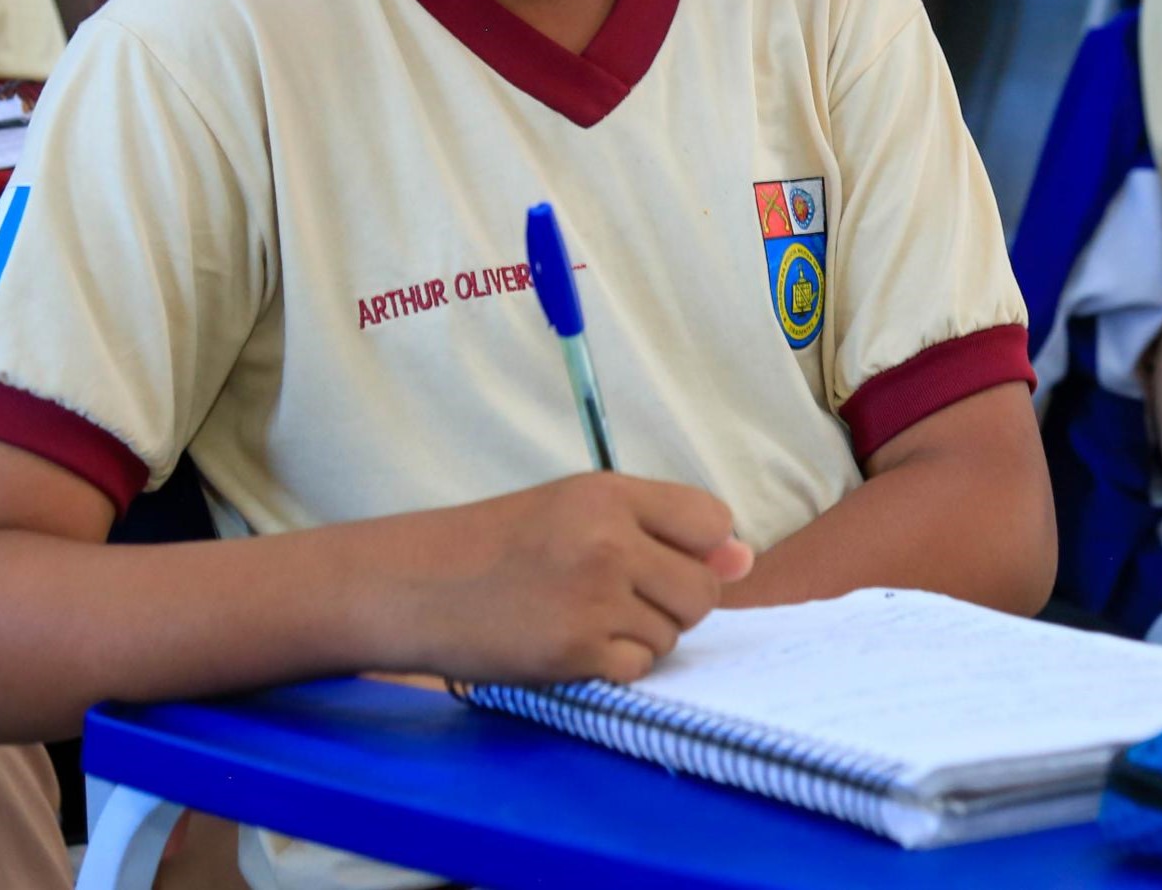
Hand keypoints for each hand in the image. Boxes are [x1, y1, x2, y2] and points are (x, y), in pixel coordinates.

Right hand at [393, 474, 753, 685]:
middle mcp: (608, 540)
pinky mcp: (576, 652)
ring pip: (672, 634)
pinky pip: (639, 669)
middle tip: (617, 596)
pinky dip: (614, 667)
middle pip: (703, 589)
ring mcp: (593, 598)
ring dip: (640, 637)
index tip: (662, 558)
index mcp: (609, 493)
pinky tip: (572, 645)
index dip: (698, 548)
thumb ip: (660, 528)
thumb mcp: (575, 511)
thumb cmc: (496, 545)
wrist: (417, 585)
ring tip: (583, 616)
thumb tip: (744, 559)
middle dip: (673, 602)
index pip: (712, 519)